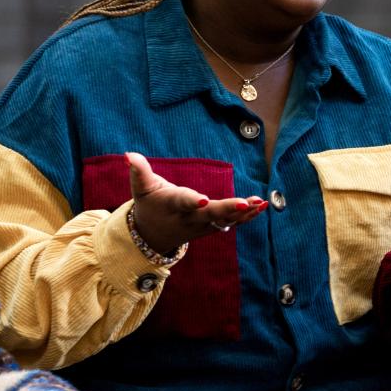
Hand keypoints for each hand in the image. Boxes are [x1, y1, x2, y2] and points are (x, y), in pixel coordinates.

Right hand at [126, 152, 263, 254]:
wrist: (151, 236)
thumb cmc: (148, 205)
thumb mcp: (140, 188)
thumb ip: (138, 171)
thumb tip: (128, 155)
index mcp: (172, 205)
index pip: (182, 202)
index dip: (192, 201)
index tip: (203, 200)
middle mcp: (189, 218)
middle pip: (210, 214)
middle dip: (227, 209)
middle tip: (244, 203)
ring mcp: (202, 226)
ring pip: (224, 220)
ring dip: (243, 212)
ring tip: (260, 203)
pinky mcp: (211, 228)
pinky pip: (231, 223)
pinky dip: (247, 216)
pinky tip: (262, 205)